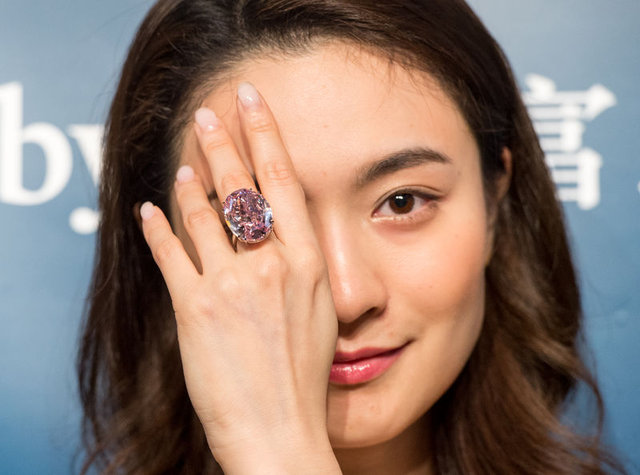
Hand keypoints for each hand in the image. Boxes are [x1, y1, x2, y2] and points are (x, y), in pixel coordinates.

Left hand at [140, 82, 339, 472]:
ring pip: (205, 215)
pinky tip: (148, 212)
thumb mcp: (318, 313)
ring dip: (189, 184)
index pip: (284, 182)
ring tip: (181, 165)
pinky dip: (157, 229)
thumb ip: (297, 267)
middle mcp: (273, 266)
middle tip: (208, 114)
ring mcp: (233, 285)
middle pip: (243, 187)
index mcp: (309, 263)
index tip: (251, 103)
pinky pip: (171, 255)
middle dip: (223, 143)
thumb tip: (275, 233)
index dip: (265, 136)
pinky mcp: (196, 309)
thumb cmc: (303, 377)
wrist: (281, 431)